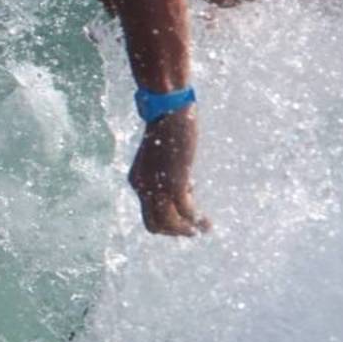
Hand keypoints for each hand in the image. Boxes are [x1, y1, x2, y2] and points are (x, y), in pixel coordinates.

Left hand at [127, 107, 210, 236]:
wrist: (168, 110)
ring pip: (170, 225)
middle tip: (192, 230)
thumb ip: (167, 169)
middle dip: (174, 231)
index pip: (148, 211)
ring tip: (204, 229)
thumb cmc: (167, 125)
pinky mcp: (175, 185)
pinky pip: (187, 212)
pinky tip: (206, 223)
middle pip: (154, 225)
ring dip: (187, 231)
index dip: (168, 213)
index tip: (187, 203)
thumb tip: (184, 182)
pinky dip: (197, 220)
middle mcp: (142, 188)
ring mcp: (157, 188)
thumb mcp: (162, 153)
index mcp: (137, 180)